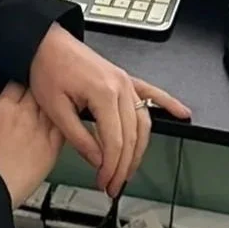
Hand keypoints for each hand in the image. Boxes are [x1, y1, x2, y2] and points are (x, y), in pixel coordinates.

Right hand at [0, 76, 63, 206]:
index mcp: (3, 106)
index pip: (16, 83)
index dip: (16, 86)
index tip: (16, 92)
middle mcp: (25, 115)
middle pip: (36, 92)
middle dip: (34, 94)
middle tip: (30, 103)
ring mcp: (40, 130)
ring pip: (51, 107)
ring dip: (49, 107)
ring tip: (43, 114)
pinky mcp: (52, 148)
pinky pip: (62, 127)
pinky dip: (62, 123)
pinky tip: (57, 125)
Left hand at [28, 24, 191, 196]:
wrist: (46, 43)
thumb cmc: (48, 68)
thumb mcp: (55, 109)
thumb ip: (79, 137)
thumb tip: (98, 160)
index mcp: (103, 93)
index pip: (115, 142)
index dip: (111, 167)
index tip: (104, 182)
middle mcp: (120, 86)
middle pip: (132, 136)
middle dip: (124, 166)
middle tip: (114, 185)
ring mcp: (125, 82)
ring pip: (144, 122)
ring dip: (140, 150)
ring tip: (130, 170)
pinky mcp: (124, 79)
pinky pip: (152, 94)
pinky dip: (168, 104)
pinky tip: (181, 113)